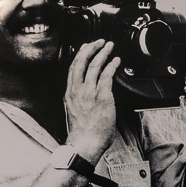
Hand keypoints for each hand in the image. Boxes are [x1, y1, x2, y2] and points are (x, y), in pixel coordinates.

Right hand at [63, 40, 120, 162]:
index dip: (79, 55)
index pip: (73, 69)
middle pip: (81, 62)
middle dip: (91, 49)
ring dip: (103, 53)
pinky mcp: (102, 96)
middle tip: (99, 42)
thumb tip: (87, 94)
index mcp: (69, 94)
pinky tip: (116, 61)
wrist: (84, 145)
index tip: (85, 47)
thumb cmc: (82, 133)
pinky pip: (107, 75)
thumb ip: (79, 100)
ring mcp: (89, 93)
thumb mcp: (74, 112)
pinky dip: (112, 65)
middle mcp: (77, 91)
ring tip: (109, 46)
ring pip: (95, 66)